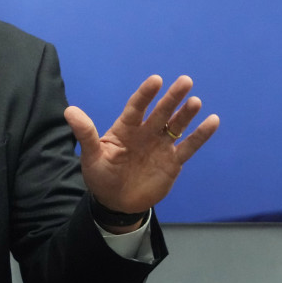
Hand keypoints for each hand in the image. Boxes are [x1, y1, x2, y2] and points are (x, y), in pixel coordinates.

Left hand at [64, 75, 219, 215]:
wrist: (116, 202)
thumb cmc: (101, 176)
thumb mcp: (91, 156)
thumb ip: (85, 133)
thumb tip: (69, 110)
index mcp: (125, 129)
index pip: (136, 107)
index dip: (146, 95)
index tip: (156, 80)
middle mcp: (145, 133)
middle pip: (161, 112)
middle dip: (172, 97)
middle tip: (185, 81)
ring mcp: (160, 146)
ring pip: (176, 126)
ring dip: (186, 114)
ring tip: (195, 101)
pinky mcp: (173, 161)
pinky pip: (188, 146)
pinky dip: (200, 135)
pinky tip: (212, 121)